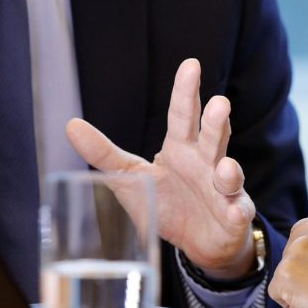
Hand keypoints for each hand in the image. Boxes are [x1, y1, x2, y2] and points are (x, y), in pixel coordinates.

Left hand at [66, 58, 257, 278]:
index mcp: (180, 148)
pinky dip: (237, 211)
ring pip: (229, 174)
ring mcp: (223, 189)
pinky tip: (235, 211)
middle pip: (212, 137)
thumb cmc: (167, 203)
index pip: (182, 114)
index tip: (190, 65)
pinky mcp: (233, 216)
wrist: (199, 242)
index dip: (185, 91)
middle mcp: (205, 162)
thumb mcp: (131, 177)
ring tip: (224, 167)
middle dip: (216, 121)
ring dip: (230, 170)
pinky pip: (237, 212)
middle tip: (220, 103)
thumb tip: (70, 125)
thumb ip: (104, 154)